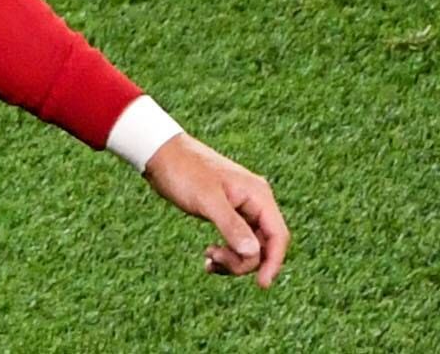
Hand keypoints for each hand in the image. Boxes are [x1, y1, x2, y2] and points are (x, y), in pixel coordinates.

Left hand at [142, 133, 288, 287]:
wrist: (160, 153)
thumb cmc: (183, 171)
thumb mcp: (207, 200)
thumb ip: (232, 226)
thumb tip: (254, 254)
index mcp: (257, 194)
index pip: (278, 235)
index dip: (274, 262)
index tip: (262, 285)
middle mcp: (255, 201)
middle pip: (264, 245)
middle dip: (243, 260)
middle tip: (213, 258)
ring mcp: (242, 208)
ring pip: (250, 247)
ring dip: (233, 259)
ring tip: (208, 258)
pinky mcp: (227, 213)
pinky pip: (236, 241)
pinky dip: (225, 253)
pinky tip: (208, 259)